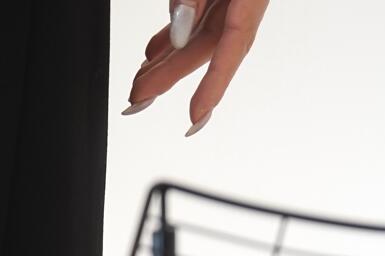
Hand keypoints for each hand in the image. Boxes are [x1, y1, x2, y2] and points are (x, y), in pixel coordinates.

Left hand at [123, 0, 271, 134]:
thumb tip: (179, 32)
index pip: (235, 45)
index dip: (215, 84)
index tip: (195, 116)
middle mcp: (246, 2)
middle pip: (207, 48)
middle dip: (169, 76)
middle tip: (138, 100)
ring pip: (199, 36)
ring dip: (168, 61)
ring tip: (140, 83)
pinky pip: (197, 16)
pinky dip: (174, 35)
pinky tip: (154, 52)